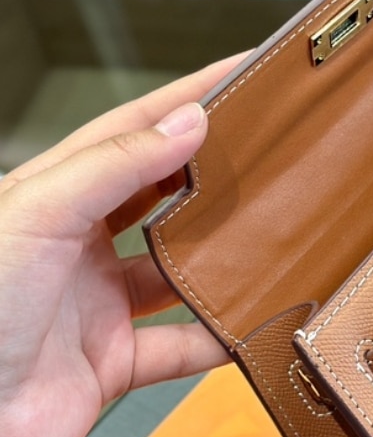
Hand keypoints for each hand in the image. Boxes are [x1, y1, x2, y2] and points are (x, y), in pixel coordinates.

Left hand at [0, 55, 246, 436]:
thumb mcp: (39, 214)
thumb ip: (116, 168)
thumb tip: (188, 122)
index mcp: (52, 197)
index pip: (132, 131)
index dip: (186, 98)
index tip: (241, 74)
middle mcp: (76, 246)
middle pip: (162, 198)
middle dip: (212, 175)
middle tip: (270, 154)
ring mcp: (96, 304)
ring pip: (177, 272)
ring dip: (220, 259)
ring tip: (270, 235)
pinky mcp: (112, 362)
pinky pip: (180, 346)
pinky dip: (216, 339)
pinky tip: (250, 324)